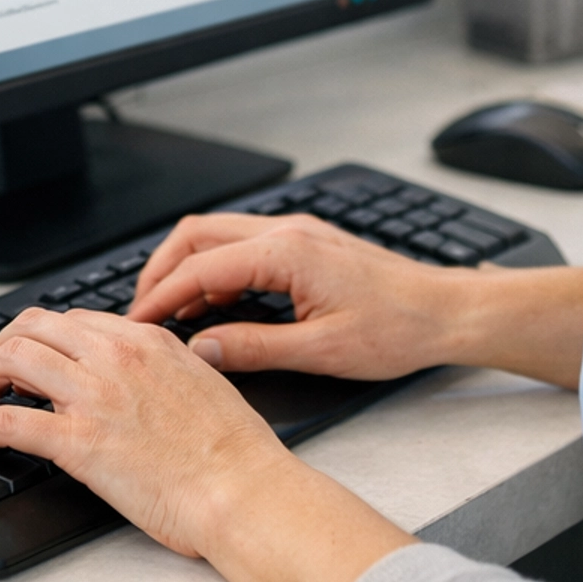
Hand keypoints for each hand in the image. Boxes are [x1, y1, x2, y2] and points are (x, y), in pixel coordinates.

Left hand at [0, 307, 291, 559]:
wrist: (245, 492)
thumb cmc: (235, 453)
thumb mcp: (203, 384)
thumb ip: (166, 371)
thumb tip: (145, 377)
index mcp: (147, 341)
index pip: (74, 321)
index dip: (42, 339)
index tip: (32, 361)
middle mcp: (115, 357)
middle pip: (33, 328)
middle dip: (4, 348)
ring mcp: (94, 397)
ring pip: (11, 359)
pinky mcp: (78, 442)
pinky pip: (4, 421)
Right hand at [129, 211, 473, 379]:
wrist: (446, 311)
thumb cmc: (397, 329)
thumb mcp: (321, 350)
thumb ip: (255, 348)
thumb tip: (202, 351)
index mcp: (286, 251)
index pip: (200, 267)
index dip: (160, 297)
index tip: (136, 324)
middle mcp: (287, 230)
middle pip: (197, 235)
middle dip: (161, 271)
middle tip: (142, 314)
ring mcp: (297, 232)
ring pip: (218, 235)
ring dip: (187, 268)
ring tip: (168, 313)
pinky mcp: (307, 244)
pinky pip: (243, 245)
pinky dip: (215, 269)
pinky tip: (212, 305)